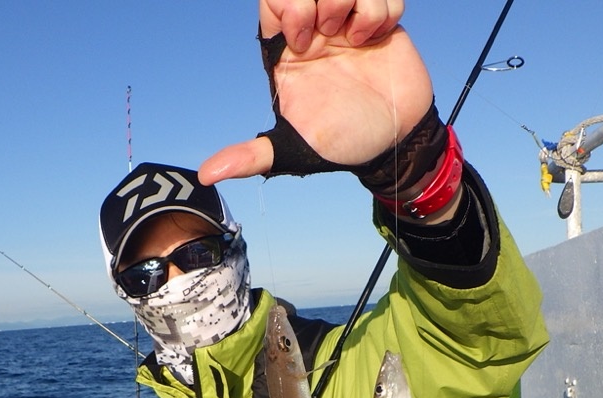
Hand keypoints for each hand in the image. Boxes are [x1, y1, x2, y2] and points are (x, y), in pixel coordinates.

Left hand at [199, 0, 431, 184]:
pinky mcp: (382, 20)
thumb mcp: (293, 149)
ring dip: (353, 3)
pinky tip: (377, 39)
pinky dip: (382, 12)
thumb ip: (250, 156)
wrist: (395, 142)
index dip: (289, 10)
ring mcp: (349, 22)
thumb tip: (207, 176)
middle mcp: (316, 30)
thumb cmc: (343, 144)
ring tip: (356, 40)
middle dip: (321, 0)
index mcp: (288, 51)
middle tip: (331, 35)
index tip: (304, 43)